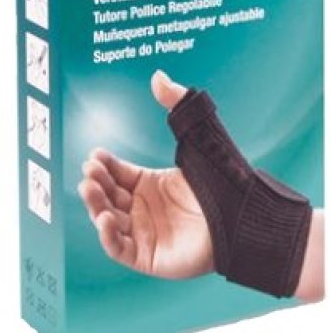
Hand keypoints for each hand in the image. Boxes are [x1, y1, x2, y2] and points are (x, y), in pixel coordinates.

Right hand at [78, 71, 213, 277]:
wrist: (243, 213)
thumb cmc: (222, 175)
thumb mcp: (195, 134)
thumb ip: (176, 104)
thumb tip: (157, 76)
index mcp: (152, 183)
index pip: (118, 173)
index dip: (104, 164)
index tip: (95, 154)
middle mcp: (146, 208)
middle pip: (108, 195)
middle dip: (95, 182)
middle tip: (89, 170)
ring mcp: (146, 232)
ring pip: (108, 220)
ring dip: (95, 204)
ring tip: (90, 187)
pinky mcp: (149, 256)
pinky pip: (119, 249)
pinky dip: (106, 236)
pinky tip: (104, 217)